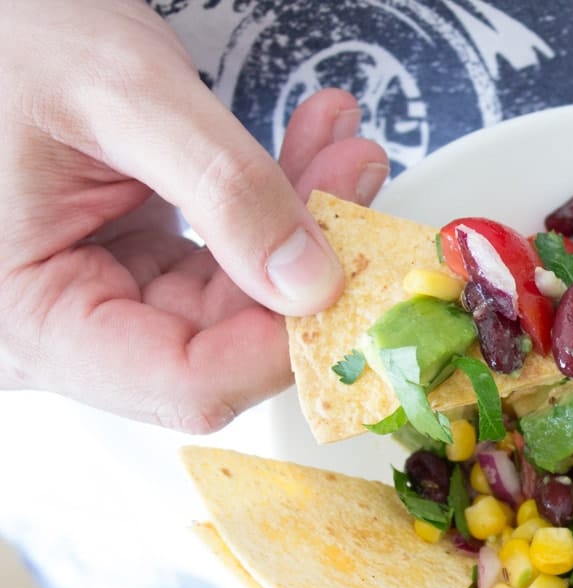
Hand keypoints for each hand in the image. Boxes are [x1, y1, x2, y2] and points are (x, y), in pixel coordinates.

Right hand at [0, 0, 388, 431]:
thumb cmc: (7, 40)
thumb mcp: (123, 95)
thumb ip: (225, 188)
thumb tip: (314, 282)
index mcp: (30, 319)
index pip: (188, 381)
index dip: (282, 344)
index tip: (351, 281)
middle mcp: (65, 329)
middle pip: (226, 342)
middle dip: (308, 262)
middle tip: (355, 179)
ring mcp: (102, 301)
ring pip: (239, 300)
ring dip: (301, 223)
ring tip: (340, 148)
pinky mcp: (133, 270)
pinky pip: (225, 262)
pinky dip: (272, 207)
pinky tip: (310, 149)